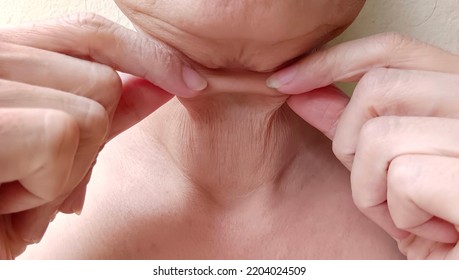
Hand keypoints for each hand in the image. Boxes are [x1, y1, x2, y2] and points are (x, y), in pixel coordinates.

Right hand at [0, 13, 205, 258]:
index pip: (91, 33)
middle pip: (103, 82)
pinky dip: (45, 185)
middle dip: (89, 142)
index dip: (147, 56)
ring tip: (15, 189)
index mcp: (4, 57)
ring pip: (89, 113)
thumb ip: (98, 110)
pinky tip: (7, 199)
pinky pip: (60, 137)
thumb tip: (155, 85)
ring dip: (64, 171)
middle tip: (36, 176)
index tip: (188, 81)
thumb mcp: (48, 149)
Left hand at [267, 33, 458, 258]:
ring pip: (381, 137)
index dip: (331, 61)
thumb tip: (303, 90)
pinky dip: (400, 213)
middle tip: (378, 184)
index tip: (285, 82)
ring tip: (410, 212)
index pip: (393, 50)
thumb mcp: (388, 168)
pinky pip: (405, 176)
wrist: (453, 268)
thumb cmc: (432, 220)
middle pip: (378, 87)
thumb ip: (351, 123)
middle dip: (350, 142)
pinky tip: (429, 229)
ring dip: (373, 188)